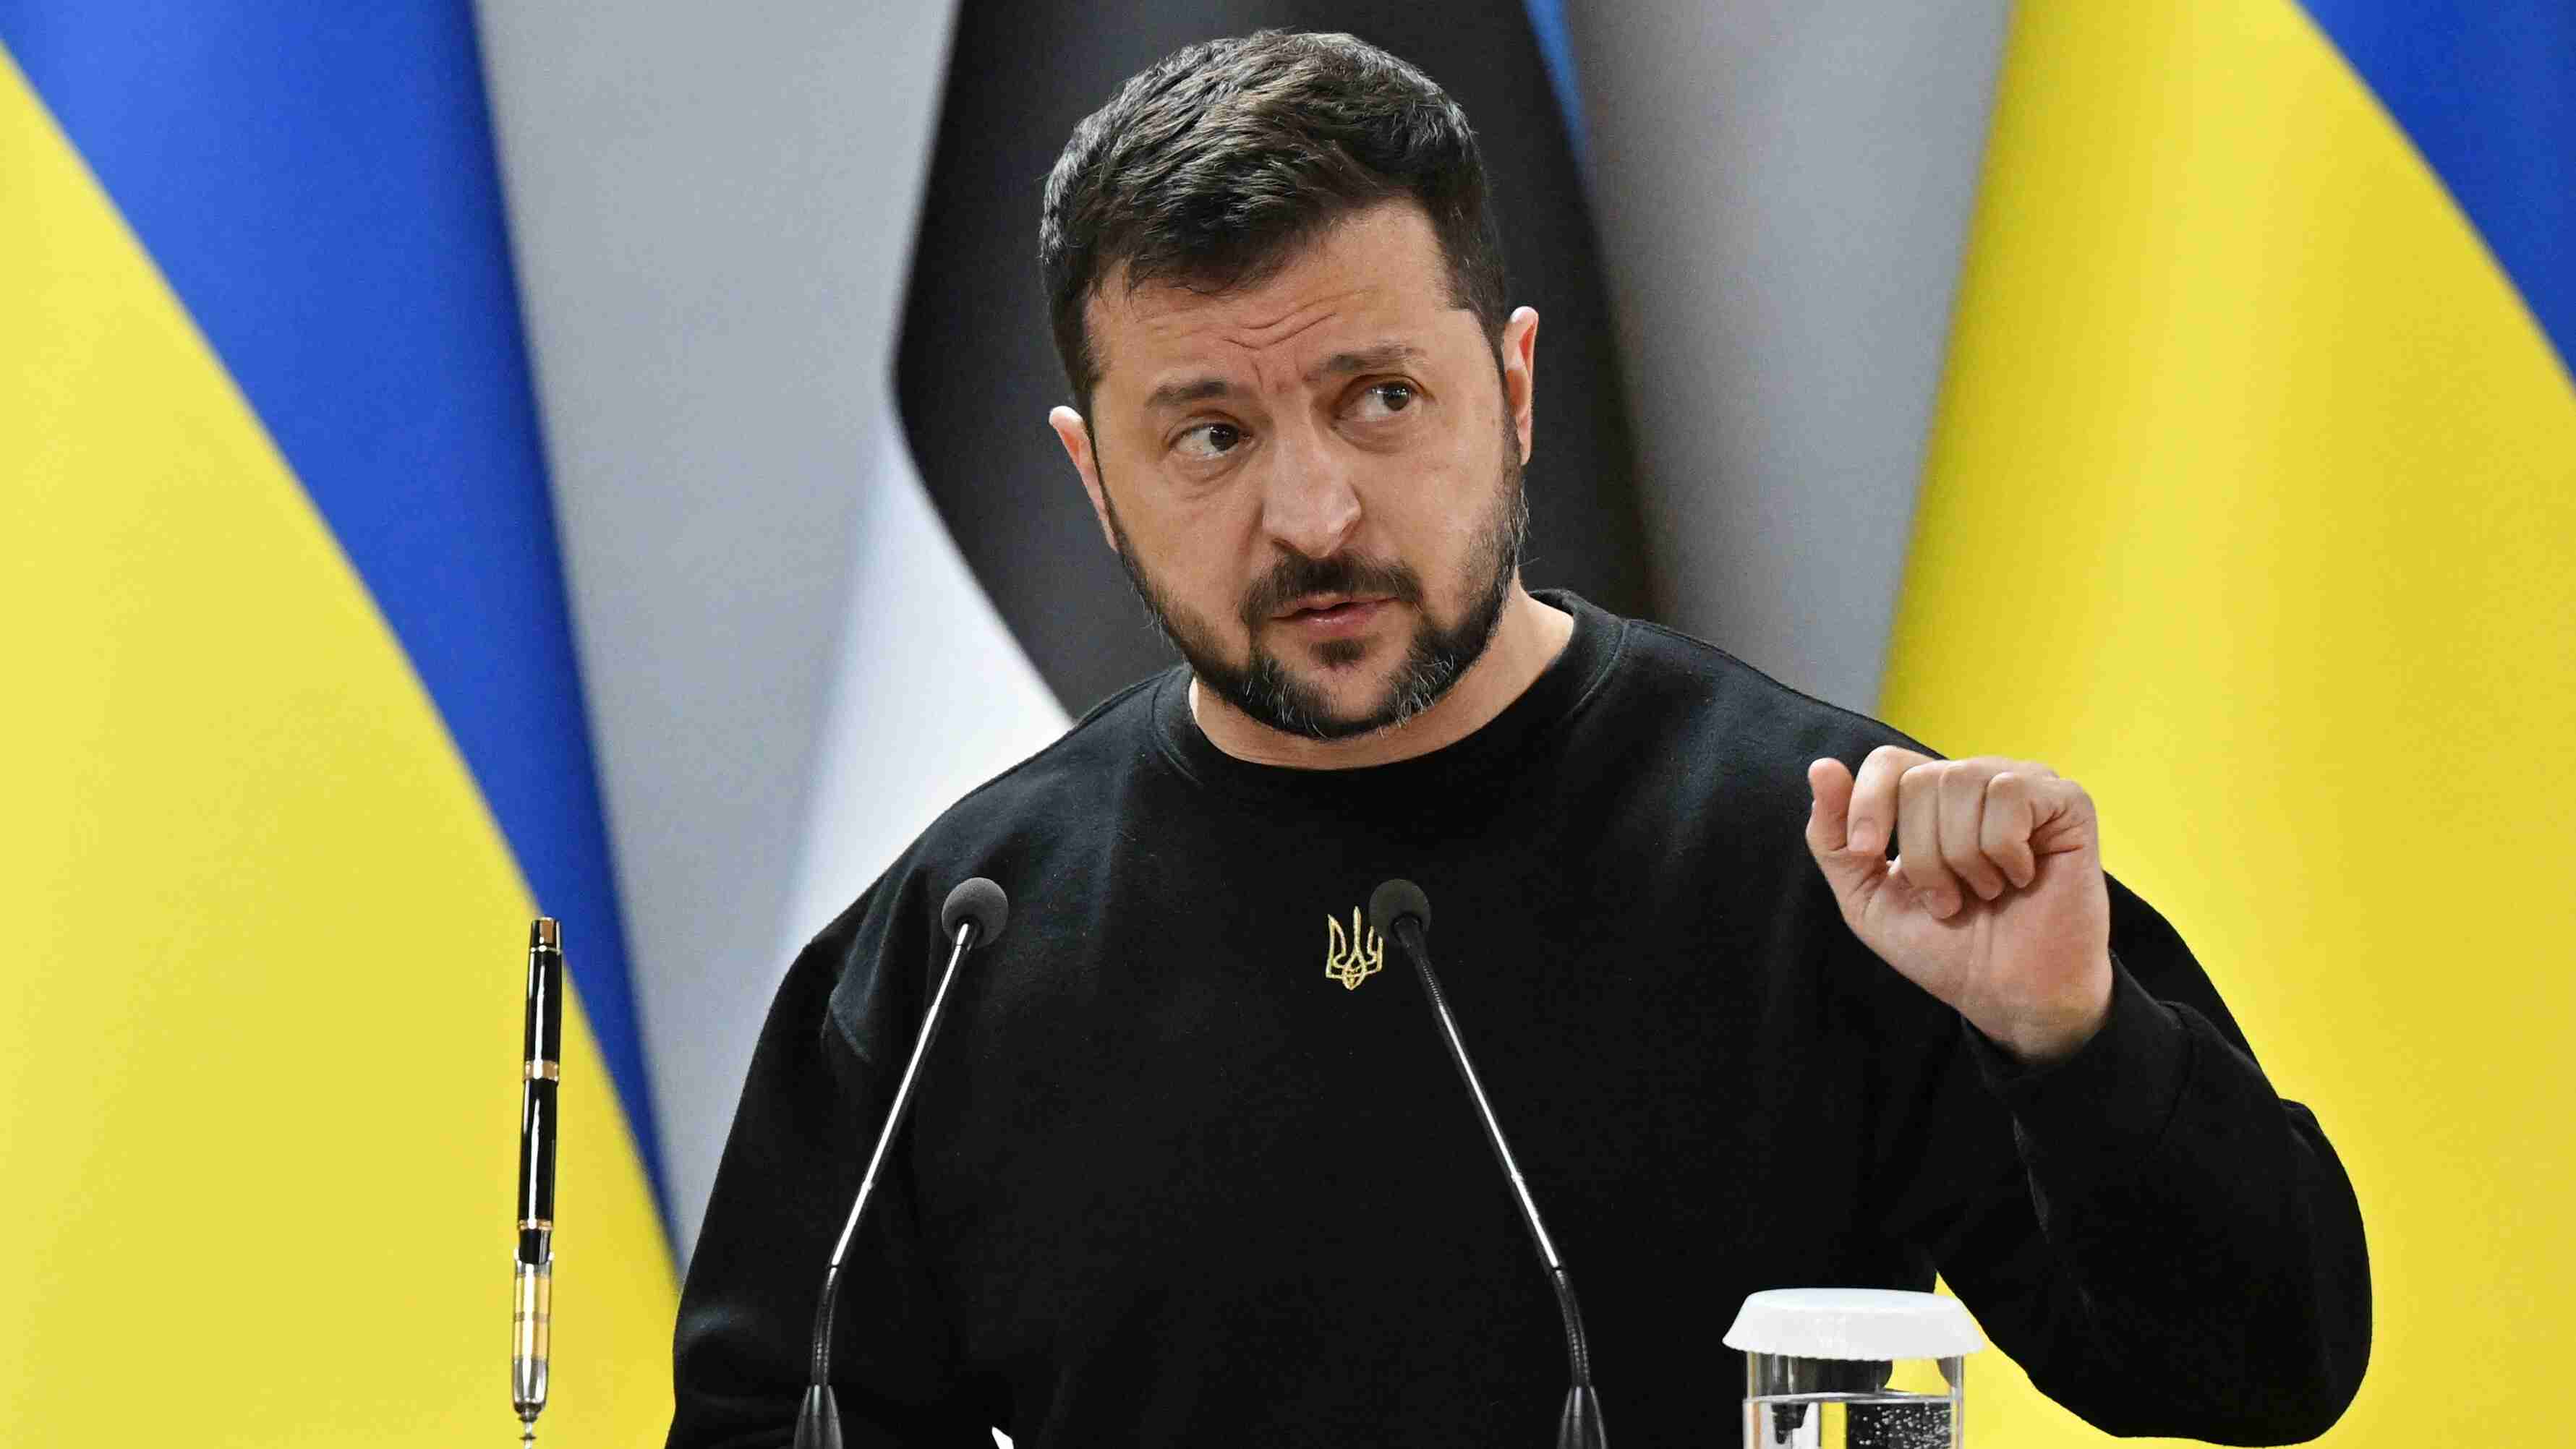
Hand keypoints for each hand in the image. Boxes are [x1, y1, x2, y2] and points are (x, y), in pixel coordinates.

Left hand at [1804, 748, 2113, 1064]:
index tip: (1869, 855)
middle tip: (1950, 900)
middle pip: (1920, 779)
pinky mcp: (2067, 802)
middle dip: (1922, 854)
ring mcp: (2023, 786)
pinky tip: (2022, 877)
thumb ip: (1834, 839)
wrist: (2009, 994)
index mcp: (1930, 799)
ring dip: (1962, 858)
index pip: (1886, 763)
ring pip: (1962, 781)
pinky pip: (2010, 794)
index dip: (1868, 805)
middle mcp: (1976, 782)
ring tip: (1985, 892)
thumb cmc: (1945, 948)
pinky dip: (2003, 849)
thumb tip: (1821, 767)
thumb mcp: (1867, 898)